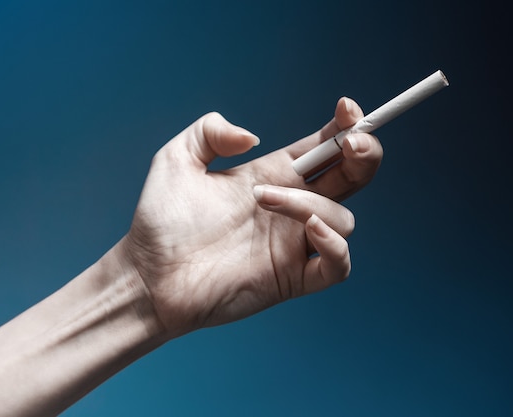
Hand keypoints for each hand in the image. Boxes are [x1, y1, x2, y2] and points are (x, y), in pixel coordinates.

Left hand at [124, 97, 382, 336]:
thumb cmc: (160, 222)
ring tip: (262, 199)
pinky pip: (337, 264)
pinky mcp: (293, 278)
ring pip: (342, 217)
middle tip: (353, 144)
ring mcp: (294, 243)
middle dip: (364, 155)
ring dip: (313, 203)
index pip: (324, 147)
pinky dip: (335, 244)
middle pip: (351, 177)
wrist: (148, 278)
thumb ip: (209, 131)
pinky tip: (309, 230)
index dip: (345, 127)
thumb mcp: (176, 159)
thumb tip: (251, 136)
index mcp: (272, 175)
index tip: (346, 109)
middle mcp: (290, 207)